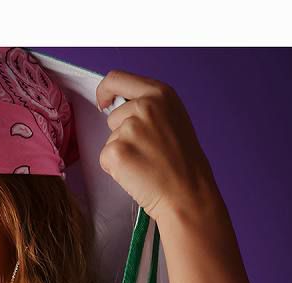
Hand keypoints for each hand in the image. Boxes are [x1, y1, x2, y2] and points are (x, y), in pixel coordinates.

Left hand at [96, 70, 218, 222]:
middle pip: (112, 116)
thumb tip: (121, 105)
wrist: (187, 194)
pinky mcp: (117, 151)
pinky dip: (115, 170)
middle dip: (122, 133)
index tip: (104, 102)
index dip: (105, 91)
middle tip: (147, 153)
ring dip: (121, 152)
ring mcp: (130, 128)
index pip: (117, 79)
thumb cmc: (184, 164)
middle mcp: (144, 106)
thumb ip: (150, 107)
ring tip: (145, 164)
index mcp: (160, 93)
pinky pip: (105, 158)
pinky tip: (137, 175)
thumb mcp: (174, 119)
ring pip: (110, 139)